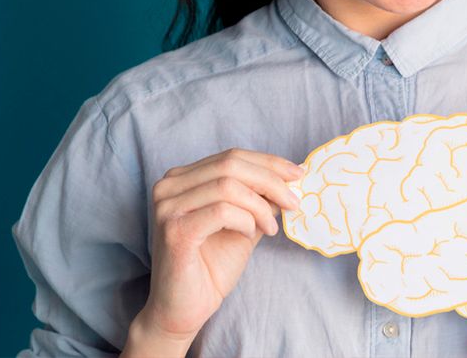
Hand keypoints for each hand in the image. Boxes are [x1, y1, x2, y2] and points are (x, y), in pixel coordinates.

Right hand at [131, 148, 303, 347]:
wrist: (183, 310)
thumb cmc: (210, 268)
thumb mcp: (243, 224)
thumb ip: (258, 200)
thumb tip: (290, 179)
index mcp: (182, 179)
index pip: (231, 156)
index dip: (268, 163)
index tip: (298, 175)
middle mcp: (169, 186)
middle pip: (230, 164)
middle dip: (271, 181)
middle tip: (294, 202)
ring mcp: (168, 207)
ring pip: (228, 186)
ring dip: (260, 206)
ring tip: (271, 228)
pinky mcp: (175, 230)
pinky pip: (222, 211)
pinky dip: (245, 220)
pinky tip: (251, 235)